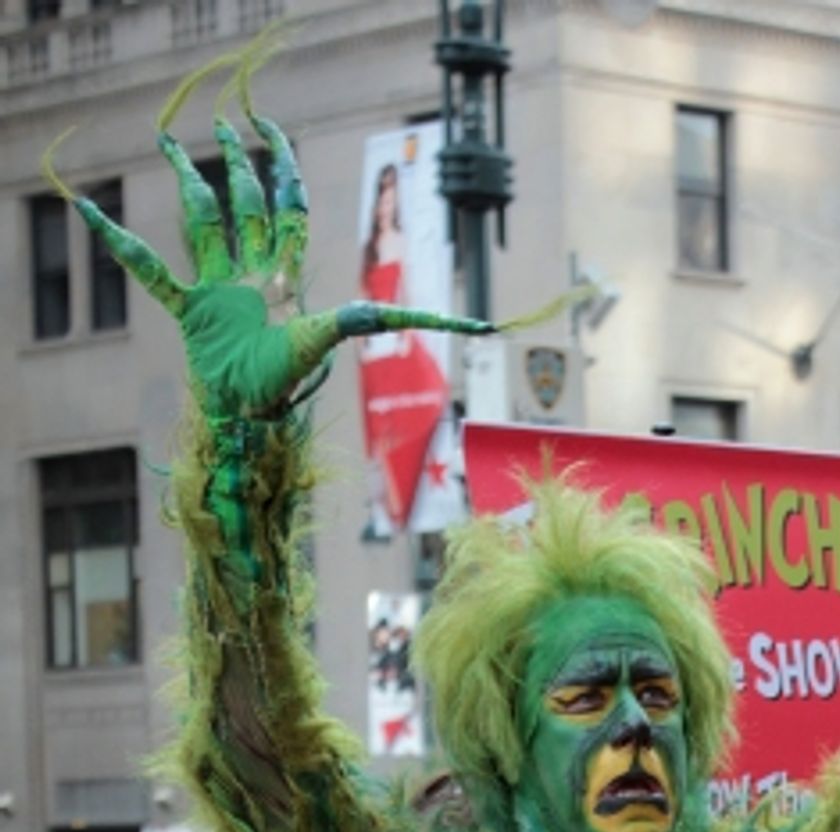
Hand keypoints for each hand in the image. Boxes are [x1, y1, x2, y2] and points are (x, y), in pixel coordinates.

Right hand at [68, 91, 498, 420]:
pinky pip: (150, 272)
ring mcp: (216, 291)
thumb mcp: (338, 335)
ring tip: (170, 143)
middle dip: (239, 163)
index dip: (282, 168)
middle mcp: (251, 274)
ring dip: (186, 181)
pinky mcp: (186, 313)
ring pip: (199, 222)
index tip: (271, 132)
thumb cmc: (290, 388)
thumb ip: (390, 318)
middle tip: (232, 124)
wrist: (249, 424)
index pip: (288, 206)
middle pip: (244, 203)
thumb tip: (472, 324)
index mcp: (285, 274)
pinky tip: (93, 214)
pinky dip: (122, 245)